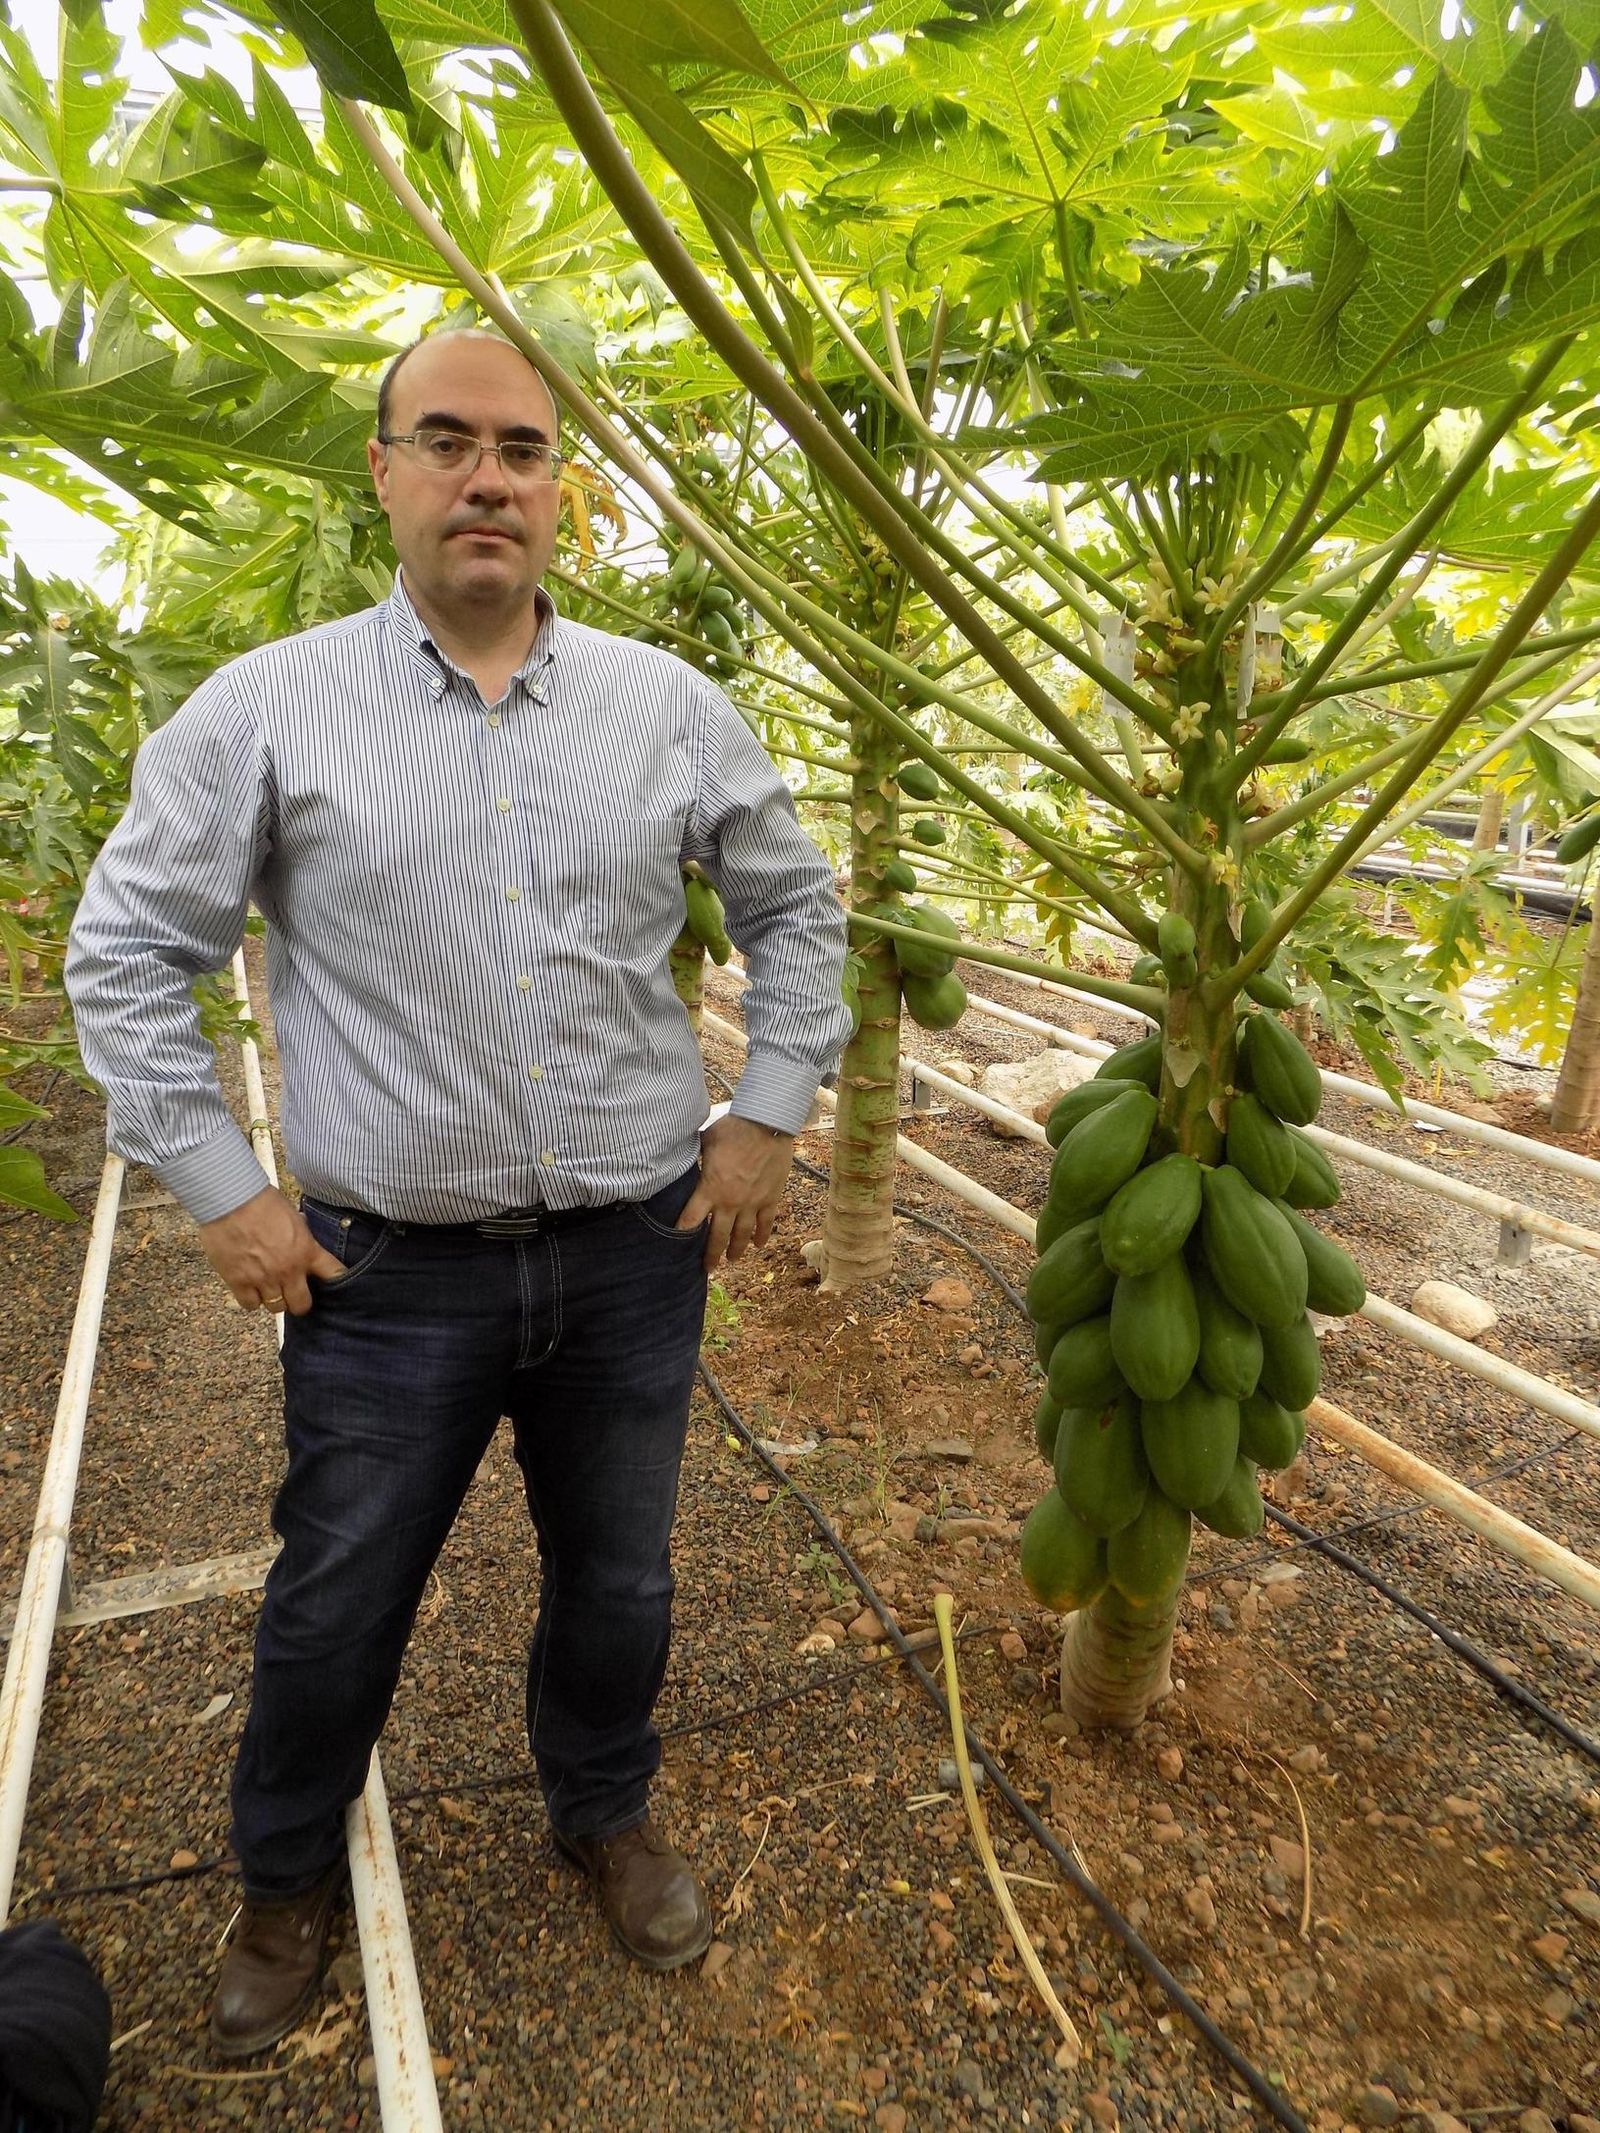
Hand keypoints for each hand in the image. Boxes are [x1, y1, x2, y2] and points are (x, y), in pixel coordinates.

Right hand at [196, 1184, 346, 1315]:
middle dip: (298, 1300)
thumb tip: (300, 1235)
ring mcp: (264, 1279)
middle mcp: (288, 1270)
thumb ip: (299, 1233)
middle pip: (302, 1305)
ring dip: (273, 1299)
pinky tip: (249, 1287)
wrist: (231, 1201)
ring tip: (268, 1287)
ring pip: (276, 1308)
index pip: (335, 1275)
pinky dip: (250, 1299)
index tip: (332, 1282)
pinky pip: (250, 1305)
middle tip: (292, 1291)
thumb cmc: (261, 1201)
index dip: (336, 1280)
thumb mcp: (293, 1215)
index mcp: (307, 1251)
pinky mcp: (239, 1282)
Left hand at [677, 1114, 795, 1273]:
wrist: (767, 1124)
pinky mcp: (771, 1199)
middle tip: (707, 1268)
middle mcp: (730, 1202)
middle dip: (711, 1255)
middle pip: (718, 1237)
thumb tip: (679, 1157)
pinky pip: (766, 1223)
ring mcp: (752, 1203)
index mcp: (710, 1189)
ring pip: (742, 1235)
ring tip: (732, 1260)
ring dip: (736, 1250)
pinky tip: (759, 1245)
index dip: (681, 1234)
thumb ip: (695, 1158)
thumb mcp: (705, 1142)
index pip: (690, 1220)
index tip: (676, 1245)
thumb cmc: (732, 1129)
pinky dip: (762, 1236)